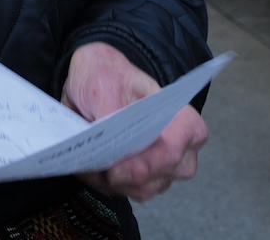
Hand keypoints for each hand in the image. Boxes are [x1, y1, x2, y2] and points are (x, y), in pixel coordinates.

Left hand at [62, 42, 206, 200]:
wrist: (97, 82)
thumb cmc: (109, 76)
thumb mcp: (103, 78)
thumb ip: (108, 105)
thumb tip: (106, 132)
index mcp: (181, 119)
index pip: (174, 148)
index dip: (147, 163)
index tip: (115, 167)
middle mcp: (181, 149)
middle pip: (159, 176)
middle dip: (124, 176)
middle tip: (95, 166)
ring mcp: (164, 168)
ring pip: (141, 189)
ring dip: (111, 181)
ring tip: (88, 163)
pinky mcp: (143, 180)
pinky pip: (126, 192)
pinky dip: (105, 184)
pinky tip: (90, 168)